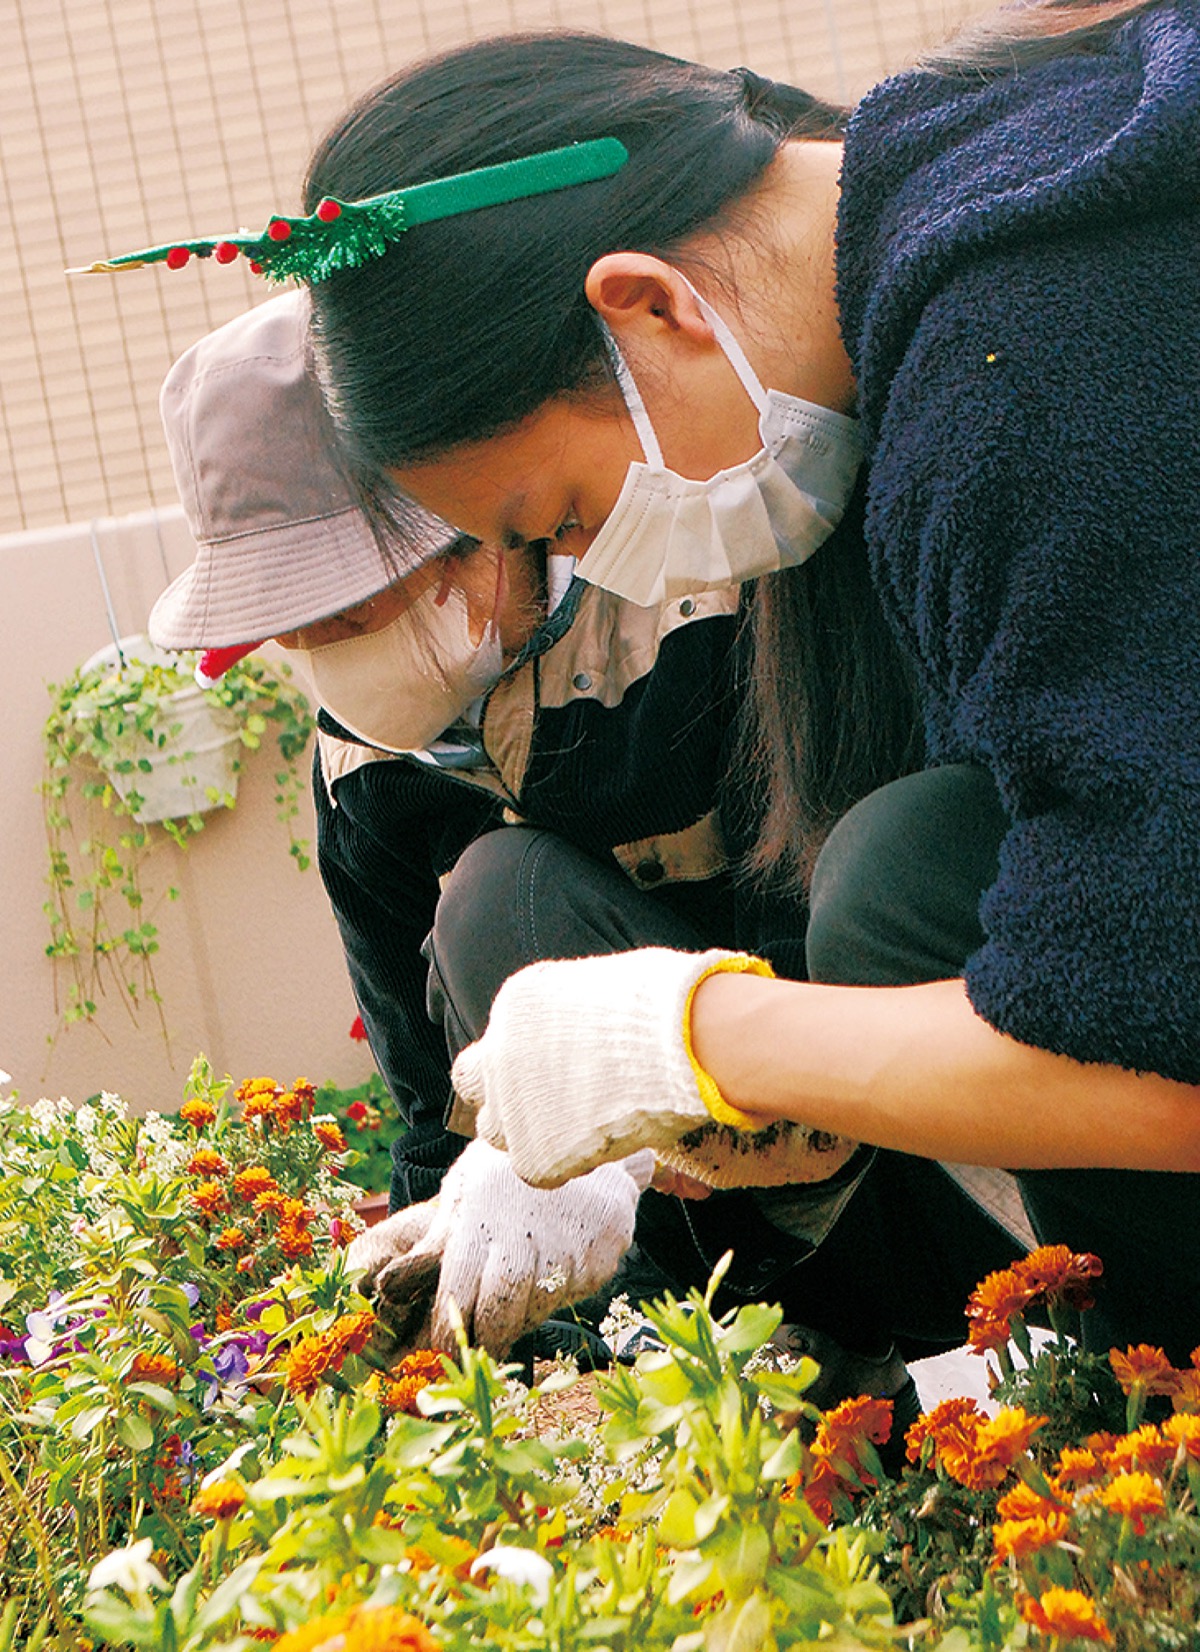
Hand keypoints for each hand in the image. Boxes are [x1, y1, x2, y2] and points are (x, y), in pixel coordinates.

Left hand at [349, 1139, 652, 1355]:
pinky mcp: (600, 1259)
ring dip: (519, 1318)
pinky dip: (554, 1298)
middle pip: (500, 1311)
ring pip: (537, 1309)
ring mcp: (569, 1247)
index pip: (459, 1291)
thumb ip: (434, 1241)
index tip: (442, 1347)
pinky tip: (549, 1275)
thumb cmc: (506, 1172)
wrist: (583, 1144)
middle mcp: (526, 1231)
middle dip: (485, 1338)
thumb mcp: (463, 1190)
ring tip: (513, 1302)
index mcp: (482, 1214)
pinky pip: (570, 1296)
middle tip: (477, 1348)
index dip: (448, 1327)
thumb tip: (387, 1286)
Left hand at [450, 947, 742, 1185]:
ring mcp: (512, 1103)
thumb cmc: (669, 1006)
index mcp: (519, 1002)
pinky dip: (564, 1165)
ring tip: (582, 1128)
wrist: (689, 1044)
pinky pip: (534, 1169)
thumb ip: (581, 1011)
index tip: (554, 1071)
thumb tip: (596, 1024)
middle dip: (505, 1096)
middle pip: (474, 1084)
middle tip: (550, 1107)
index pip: (499, 1040)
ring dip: (530, 1133)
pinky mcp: (533, 1152)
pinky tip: (602, 1145)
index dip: (523, 1060)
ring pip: (496, 1131)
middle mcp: (500, 1050)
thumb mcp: (609, 985)